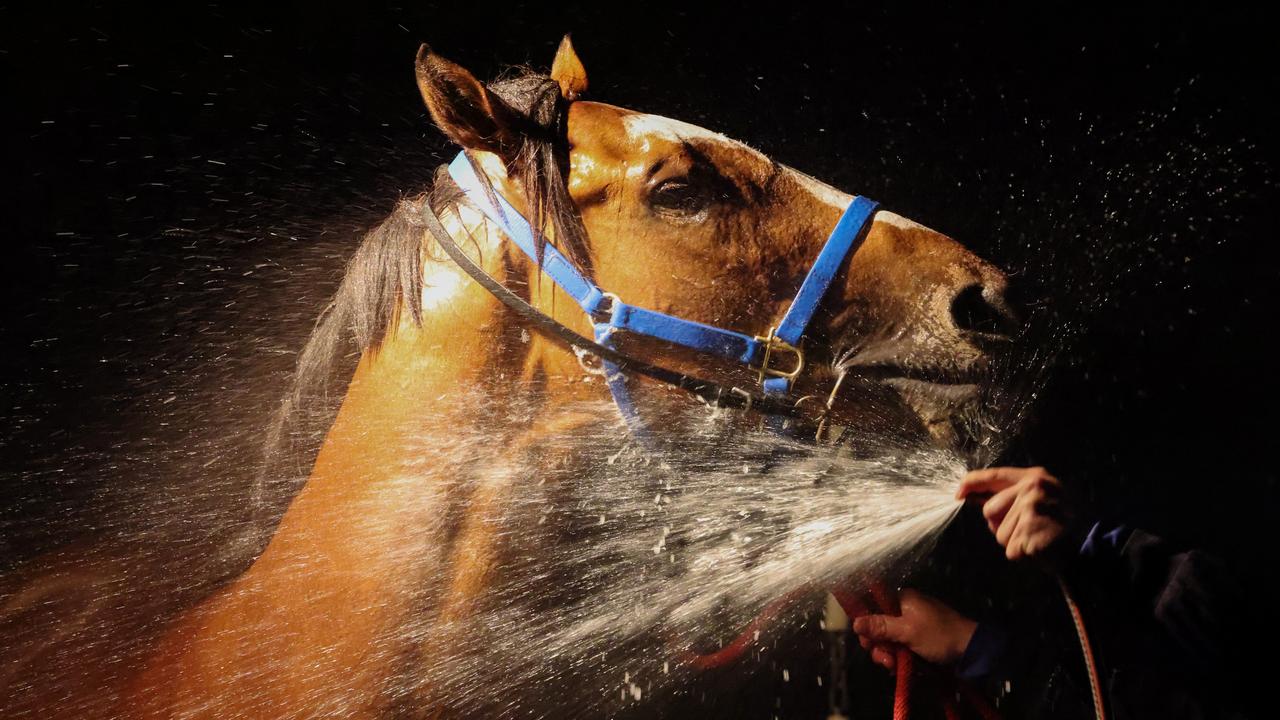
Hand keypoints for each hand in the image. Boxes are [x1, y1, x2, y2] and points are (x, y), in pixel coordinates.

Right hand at [851, 589, 976, 668]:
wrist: (970, 650)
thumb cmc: (939, 635)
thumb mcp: (908, 631)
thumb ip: (880, 626)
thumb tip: (854, 622)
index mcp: (901, 599)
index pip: (872, 604)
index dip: (864, 622)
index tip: (865, 640)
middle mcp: (904, 610)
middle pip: (878, 625)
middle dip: (878, 645)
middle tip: (884, 659)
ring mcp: (911, 625)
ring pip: (888, 639)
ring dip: (887, 655)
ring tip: (894, 666)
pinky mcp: (917, 640)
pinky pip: (899, 648)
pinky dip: (898, 658)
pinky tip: (900, 668)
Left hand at [957, 466, 1070, 561]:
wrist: (1090, 548)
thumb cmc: (1063, 525)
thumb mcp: (1041, 499)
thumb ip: (1010, 494)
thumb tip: (973, 494)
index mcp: (1035, 477)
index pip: (995, 476)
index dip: (973, 483)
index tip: (958, 492)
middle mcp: (1031, 489)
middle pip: (990, 510)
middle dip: (1002, 524)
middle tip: (1031, 529)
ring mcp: (1030, 509)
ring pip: (999, 532)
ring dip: (1014, 541)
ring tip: (1038, 538)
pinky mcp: (1029, 531)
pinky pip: (1011, 548)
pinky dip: (1023, 554)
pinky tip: (1040, 548)